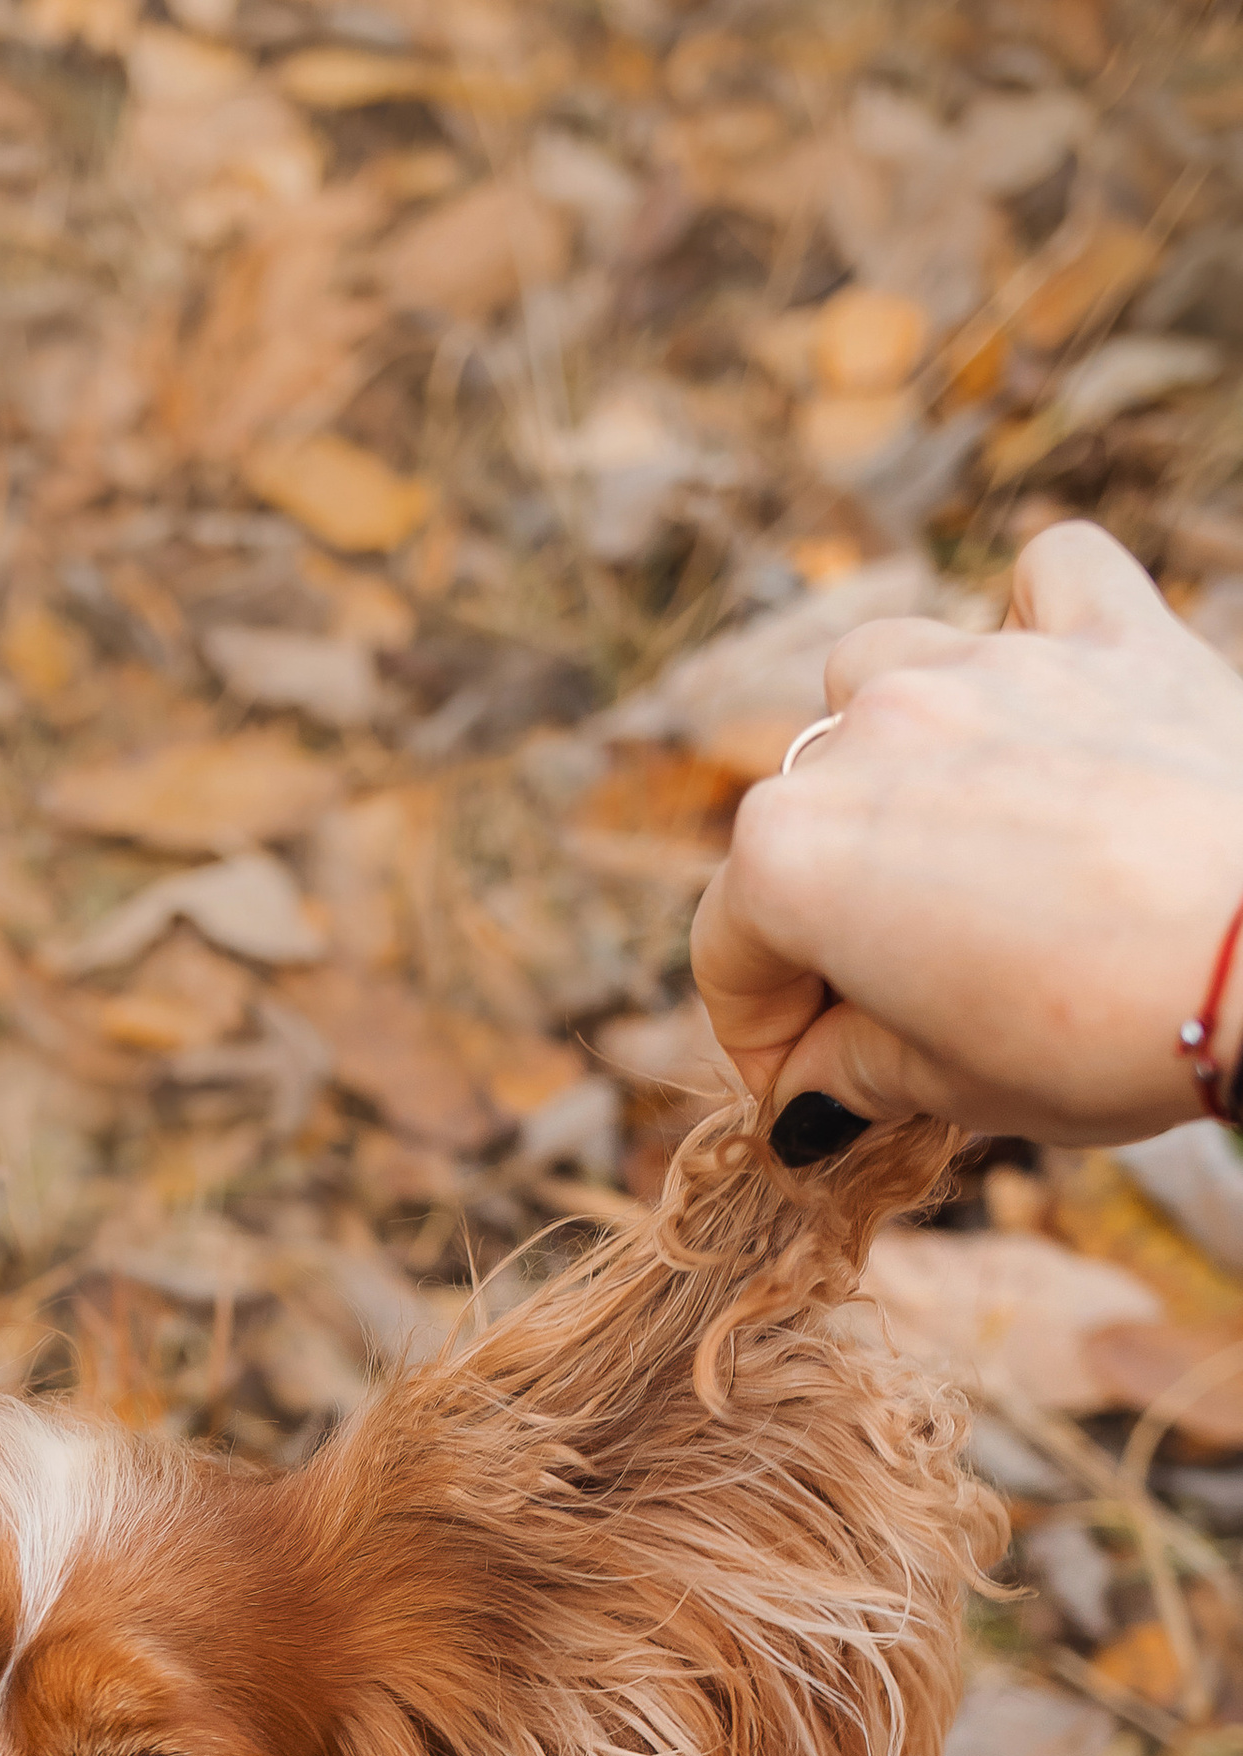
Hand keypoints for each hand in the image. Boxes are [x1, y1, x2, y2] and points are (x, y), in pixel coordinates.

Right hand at [691, 521, 1242, 1145]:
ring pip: (878, 671)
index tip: (810, 1085)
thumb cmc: (1107, 1032)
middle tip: (900, 998)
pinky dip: (1038, 620)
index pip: (730, 950)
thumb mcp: (954, 1090)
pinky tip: (1053, 686)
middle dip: (829, 908)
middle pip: (799, 817)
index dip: (762, 1035)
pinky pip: (1048, 577)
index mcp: (795, 857)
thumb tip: (811, 1092)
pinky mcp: (1111, 631)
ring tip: (954, 831)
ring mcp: (988, 665)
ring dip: (888, 745)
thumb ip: (855, 1074)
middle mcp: (869, 734)